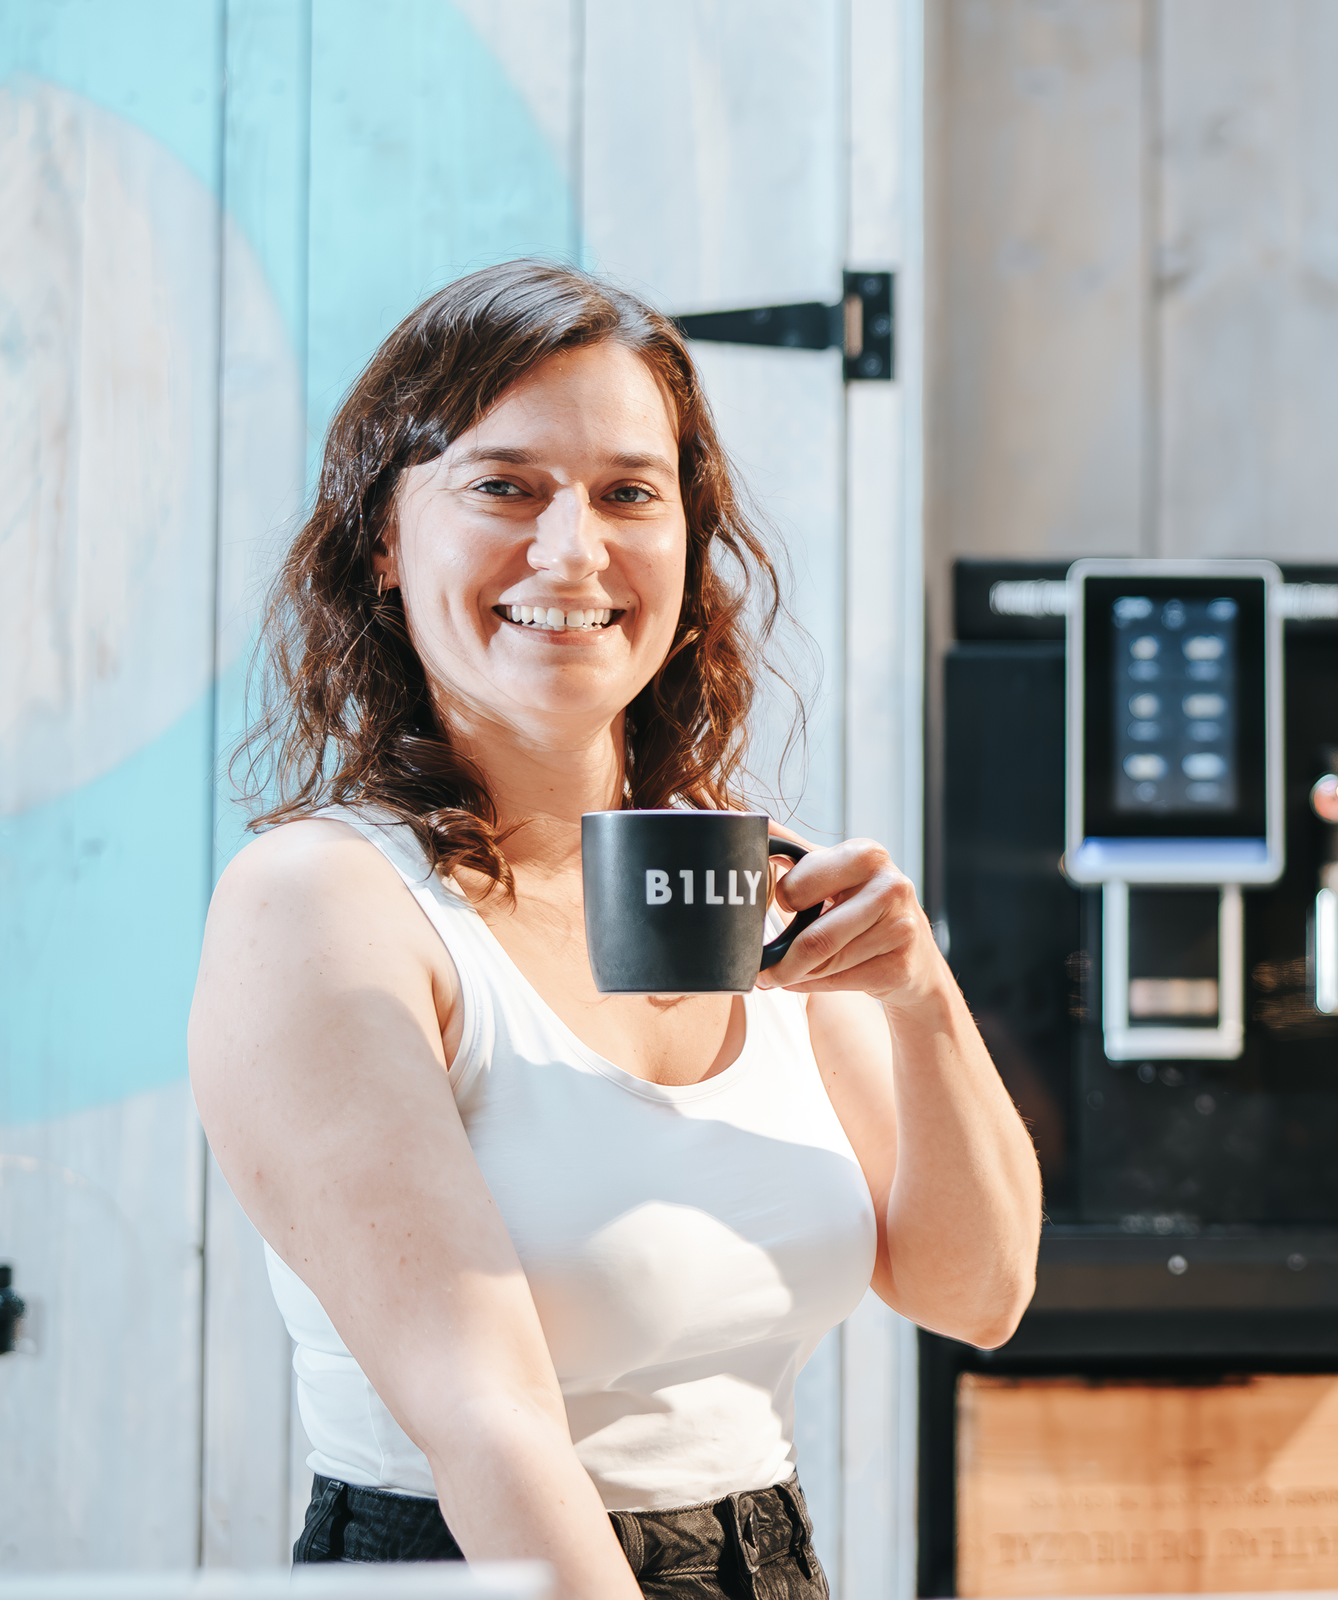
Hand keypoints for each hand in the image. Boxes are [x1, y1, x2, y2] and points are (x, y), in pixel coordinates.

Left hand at [758, 822, 946, 1009]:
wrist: (916, 956)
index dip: (782, 901)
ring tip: (781, 975)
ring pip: (826, 963)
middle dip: (781, 960)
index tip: (776, 909)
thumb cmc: (865, 907)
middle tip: (762, 967)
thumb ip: (796, 850)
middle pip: (815, 936)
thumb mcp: (835, 872)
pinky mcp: (900, 965)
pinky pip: (840, 981)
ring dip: (794, 975)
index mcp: (867, 855)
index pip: (801, 884)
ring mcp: (900, 927)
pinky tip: (804, 981)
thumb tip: (758, 824)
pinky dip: (812, 986)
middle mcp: (890, 887)